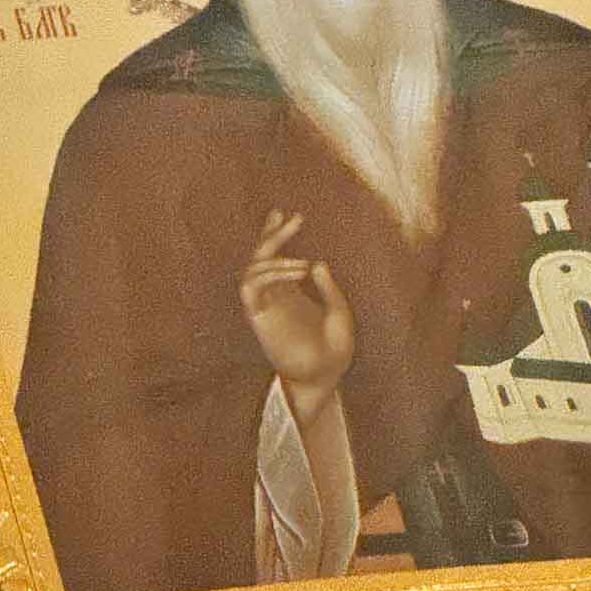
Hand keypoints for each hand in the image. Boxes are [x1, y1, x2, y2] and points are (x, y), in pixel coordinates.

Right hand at [239, 209, 354, 422]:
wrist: (325, 379)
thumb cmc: (335, 350)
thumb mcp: (340, 311)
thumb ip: (328, 288)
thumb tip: (317, 262)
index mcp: (289, 292)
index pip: (273, 257)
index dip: (272, 234)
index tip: (280, 212)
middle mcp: (273, 296)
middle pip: (259, 257)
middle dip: (272, 235)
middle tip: (295, 219)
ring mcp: (265, 307)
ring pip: (250, 270)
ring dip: (272, 258)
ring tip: (301, 262)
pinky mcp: (260, 319)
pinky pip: (251, 289)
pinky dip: (269, 274)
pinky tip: (295, 272)